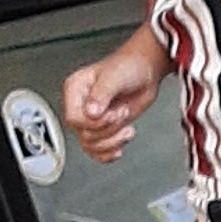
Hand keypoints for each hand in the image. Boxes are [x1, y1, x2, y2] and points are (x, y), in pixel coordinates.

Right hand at [64, 29, 164, 162]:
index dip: (95, 123)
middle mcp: (80, 105)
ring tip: (126, 128)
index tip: (112, 114)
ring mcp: (92, 118)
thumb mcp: (114, 77)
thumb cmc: (129, 67)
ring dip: (113, 142)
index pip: (74, 119)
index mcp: (75, 89)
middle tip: (122, 113)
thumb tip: (91, 113)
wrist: (145, 72)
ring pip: (90, 145)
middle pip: (84, 134)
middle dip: (108, 130)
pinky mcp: (104, 128)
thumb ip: (101, 94)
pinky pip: (97, 151)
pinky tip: (120, 147)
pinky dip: (109, 154)